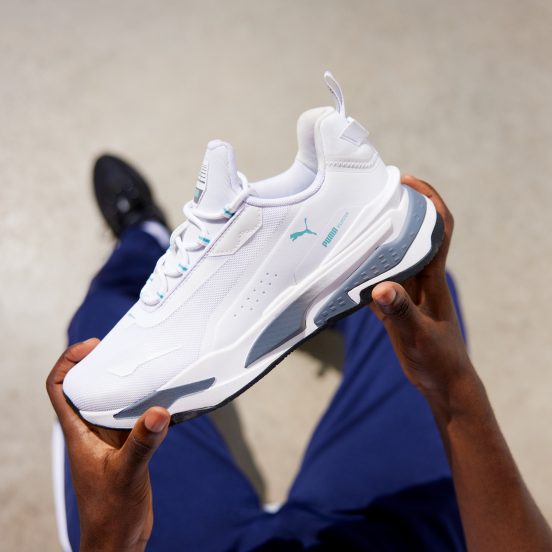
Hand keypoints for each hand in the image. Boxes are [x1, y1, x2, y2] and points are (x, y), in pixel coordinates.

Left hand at [46, 339, 169, 551]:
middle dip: (100, 364)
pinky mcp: (126, 446)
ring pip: (110, 399)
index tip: (92, 347)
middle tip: (123, 348)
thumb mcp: (126, 475)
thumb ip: (141, 443)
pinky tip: (162, 398)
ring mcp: (108, 438)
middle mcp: (91, 430)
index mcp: (79, 432)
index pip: (59, 388)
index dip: (69, 362)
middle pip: (86, 386)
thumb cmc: (110, 513)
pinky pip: (131, 414)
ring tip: (145, 365)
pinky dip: (144, 402)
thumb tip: (158, 412)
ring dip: (124, 382)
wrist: (118, 540)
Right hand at [370, 175, 475, 412]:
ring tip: (352, 225)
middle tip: (369, 197)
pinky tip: (345, 269)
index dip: (429, 200)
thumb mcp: (419, 336)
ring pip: (394, 256)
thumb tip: (380, 287)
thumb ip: (400, 312)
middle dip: (397, 211)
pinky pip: (379, 281)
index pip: (439, 228)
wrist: (445, 385)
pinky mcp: (396, 308)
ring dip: (378, 240)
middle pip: (413, 235)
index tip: (406, 182)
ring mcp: (408, 293)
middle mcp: (421, 278)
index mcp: (433, 277)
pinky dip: (365, 272)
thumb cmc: (439, 360)